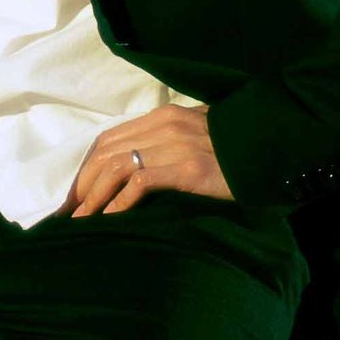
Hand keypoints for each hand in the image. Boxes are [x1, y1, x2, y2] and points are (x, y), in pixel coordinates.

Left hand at [64, 106, 232, 217]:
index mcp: (162, 117)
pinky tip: (111, 218)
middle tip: (68, 213)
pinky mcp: (189, 167)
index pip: (109, 140)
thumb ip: (167, 144)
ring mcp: (176, 145)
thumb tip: (135, 173)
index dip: (86, 168)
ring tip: (81, 222)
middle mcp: (164, 126)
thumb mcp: (196, 137)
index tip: (74, 194)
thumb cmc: (234, 150)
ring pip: (117, 166)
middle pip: (106, 153)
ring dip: (94, 197)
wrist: (271, 148)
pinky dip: (120, 201)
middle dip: (82, 185)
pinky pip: (142, 181)